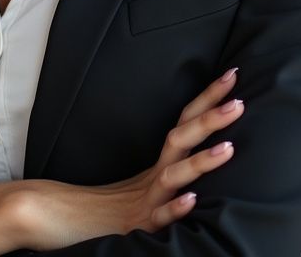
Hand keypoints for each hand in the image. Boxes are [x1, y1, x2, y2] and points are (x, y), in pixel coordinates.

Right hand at [16, 67, 243, 249]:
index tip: (232, 75)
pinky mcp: (138, 226)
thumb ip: (173, 169)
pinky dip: (175, 207)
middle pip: (182, 137)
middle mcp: (155, 174)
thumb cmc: (113, 202)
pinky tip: (192, 200)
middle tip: (238, 100)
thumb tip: (207, 152)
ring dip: (201, 161)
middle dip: (210, 118)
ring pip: (174, 176)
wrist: (62, 216)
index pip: (186, 121)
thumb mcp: (149, 182)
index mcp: (161, 162)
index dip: (209, 99)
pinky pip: (159, 218)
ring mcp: (147, 199)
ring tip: (227, 148)